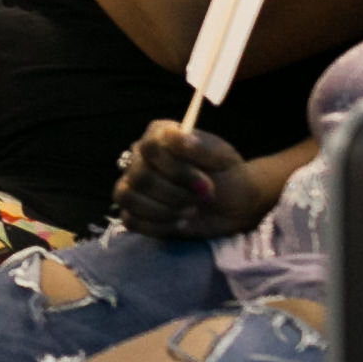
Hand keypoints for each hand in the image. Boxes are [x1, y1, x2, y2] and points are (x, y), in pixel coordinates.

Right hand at [113, 121, 264, 237]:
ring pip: (127, 197)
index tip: (203, 182)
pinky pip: (129, 220)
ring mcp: (135, 185)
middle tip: (201, 199)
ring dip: (162, 211)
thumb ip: (199, 146)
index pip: (149, 148)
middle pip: (139, 176)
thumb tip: (174, 135)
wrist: (235, 202)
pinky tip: (179, 224)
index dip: (174, 169)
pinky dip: (155, 226)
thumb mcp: (222, 157)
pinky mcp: (137, 211)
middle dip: (174, 194)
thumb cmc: (226, 173)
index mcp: (159, 136)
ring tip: (190, 212)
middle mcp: (142, 158)